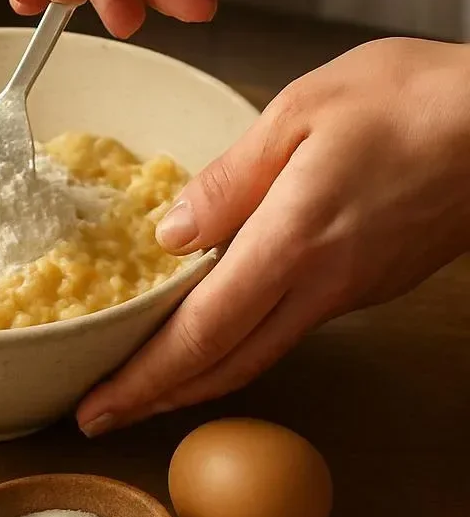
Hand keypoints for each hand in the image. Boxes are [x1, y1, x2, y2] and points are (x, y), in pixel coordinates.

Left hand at [76, 39, 469, 435]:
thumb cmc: (419, 101)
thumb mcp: (305, 109)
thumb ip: (230, 178)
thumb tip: (172, 233)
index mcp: (292, 243)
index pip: (200, 334)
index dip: (143, 379)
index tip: (97, 406)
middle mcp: (319, 286)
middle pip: (223, 368)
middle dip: (156, 398)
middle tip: (102, 415)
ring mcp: (346, 295)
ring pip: (257, 357)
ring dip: (195, 380)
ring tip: (147, 386)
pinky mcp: (367, 288)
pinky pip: (289, 330)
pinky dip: (239, 346)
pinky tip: (215, 334)